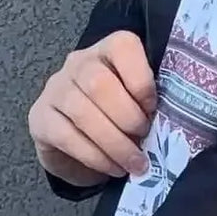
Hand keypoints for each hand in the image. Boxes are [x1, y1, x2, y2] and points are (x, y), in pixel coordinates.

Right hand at [29, 29, 156, 189]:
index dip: (142, 80)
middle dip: (127, 117)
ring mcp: (55, 89)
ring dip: (114, 143)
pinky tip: (113, 167)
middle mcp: (78, 63)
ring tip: (135, 163)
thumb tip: (176, 122)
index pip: (123, 47)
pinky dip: (95, 156)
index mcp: (109, 51)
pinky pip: (67, 136)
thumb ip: (152, 102)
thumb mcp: (141, 103)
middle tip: (144, 138)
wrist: (78, 142)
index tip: (153, 109)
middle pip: (99, 83)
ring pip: (83, 112)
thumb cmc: (120, 118)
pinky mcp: (40, 118)